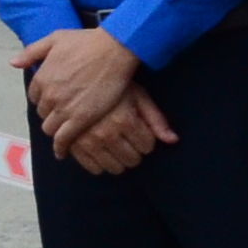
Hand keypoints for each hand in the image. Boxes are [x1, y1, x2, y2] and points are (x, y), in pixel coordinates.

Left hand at [18, 25, 143, 146]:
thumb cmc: (87, 41)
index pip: (35, 96)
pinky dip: (61, 147)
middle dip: (50, 114)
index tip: (54, 100)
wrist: (114, 49)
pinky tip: (62, 151)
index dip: (44, 98)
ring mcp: (64, 108)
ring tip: (64, 133)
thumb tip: (13, 63)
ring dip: (55, 131)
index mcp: (42, 77)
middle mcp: (49, 95)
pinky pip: (64, 139)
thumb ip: (32, 52)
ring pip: (51, 128)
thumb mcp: (55, 39)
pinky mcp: (81, 118)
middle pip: (43, 113)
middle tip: (62, 115)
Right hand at [53, 84, 173, 177]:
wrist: (79, 79)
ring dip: (120, 161)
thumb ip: (156, 119)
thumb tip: (173, 140)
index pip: (147, 146)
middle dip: (135, 151)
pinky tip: (103, 152)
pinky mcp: (74, 146)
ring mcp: (88, 141)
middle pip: (132, 159)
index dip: (147, 140)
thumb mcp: (139, 96)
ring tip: (117, 146)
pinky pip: (93, 168)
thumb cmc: (114, 86)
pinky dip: (101, 165)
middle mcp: (106, 133)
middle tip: (129, 140)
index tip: (141, 132)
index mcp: (124, 120)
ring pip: (115, 168)